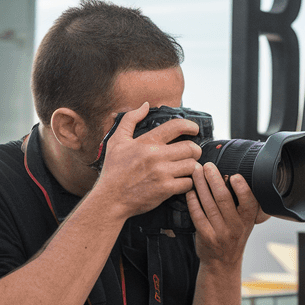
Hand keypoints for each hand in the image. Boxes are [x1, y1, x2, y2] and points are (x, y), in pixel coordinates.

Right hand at [92, 104, 201, 218]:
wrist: (110, 199)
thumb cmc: (114, 170)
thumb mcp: (116, 141)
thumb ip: (130, 120)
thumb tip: (145, 105)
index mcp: (146, 142)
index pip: (176, 127)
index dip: (190, 126)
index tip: (195, 129)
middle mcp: (156, 156)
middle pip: (191, 148)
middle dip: (194, 150)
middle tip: (190, 154)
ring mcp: (162, 173)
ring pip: (192, 166)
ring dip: (191, 167)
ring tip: (184, 169)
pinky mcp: (165, 189)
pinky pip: (188, 183)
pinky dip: (187, 183)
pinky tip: (179, 182)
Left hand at [186, 163, 260, 267]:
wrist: (223, 262)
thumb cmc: (234, 236)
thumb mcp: (245, 222)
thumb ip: (243, 204)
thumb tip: (231, 176)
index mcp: (248, 219)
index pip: (248, 201)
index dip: (242, 188)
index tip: (235, 175)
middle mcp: (236, 226)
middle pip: (224, 199)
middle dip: (214, 179)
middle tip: (207, 166)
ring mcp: (220, 232)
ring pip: (208, 204)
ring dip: (201, 185)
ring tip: (196, 172)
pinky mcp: (206, 236)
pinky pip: (197, 215)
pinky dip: (193, 201)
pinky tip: (190, 191)